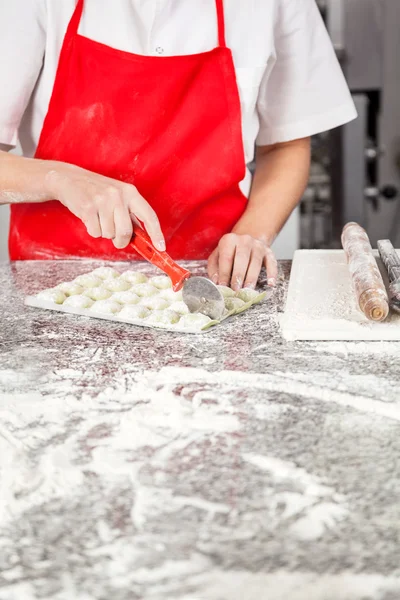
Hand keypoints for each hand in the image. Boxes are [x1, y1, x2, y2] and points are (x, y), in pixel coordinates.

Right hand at [44, 163, 164, 249]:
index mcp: (131, 192)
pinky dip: (92, 230)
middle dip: (121, 241)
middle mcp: (119, 195)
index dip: (157, 234)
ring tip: (98, 218)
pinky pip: (95, 232)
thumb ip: (130, 216)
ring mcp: (103, 200)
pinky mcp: (87, 207)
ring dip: (103, 232)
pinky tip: (89, 217)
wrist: (69, 179)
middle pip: (126, 232)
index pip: (149, 216)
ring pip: (109, 234)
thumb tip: (144, 239)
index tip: (161, 248)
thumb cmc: (97, 192)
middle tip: (116, 239)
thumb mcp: (118, 197)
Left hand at [207, 233, 277, 290]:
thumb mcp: (217, 256)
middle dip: (238, 276)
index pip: (226, 258)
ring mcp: (258, 246)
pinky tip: (270, 284)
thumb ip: (214, 268)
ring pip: (256, 262)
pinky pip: (272, 263)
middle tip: (236, 289)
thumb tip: (215, 282)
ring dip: (252, 278)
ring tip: (248, 290)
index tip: (222, 286)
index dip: (224, 273)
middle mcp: (244, 240)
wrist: (246, 241)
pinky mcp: (268, 252)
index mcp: (229, 240)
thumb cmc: (229, 252)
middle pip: (242, 259)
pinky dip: (272, 273)